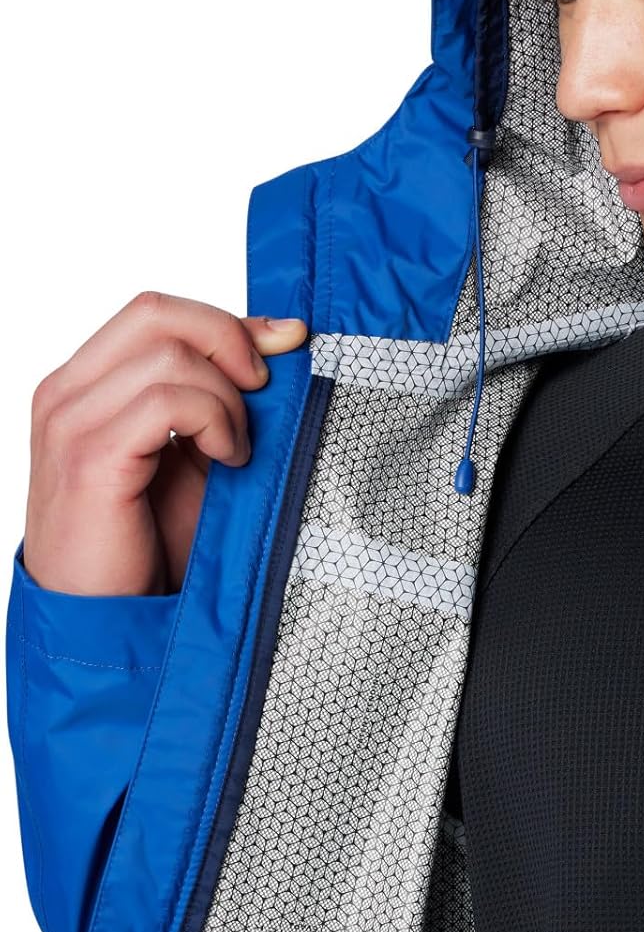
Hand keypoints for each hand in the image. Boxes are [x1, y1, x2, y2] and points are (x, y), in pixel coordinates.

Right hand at [22, 290, 308, 595]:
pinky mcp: (89, 457)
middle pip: (156, 312)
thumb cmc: (151, 546)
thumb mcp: (199, 458)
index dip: (229, 321)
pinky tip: (230, 460)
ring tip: (237, 449)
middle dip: (230, 340)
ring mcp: (71, 422)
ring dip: (226, 397)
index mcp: (87, 385)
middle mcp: (68, 392)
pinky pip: (166, 400)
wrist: (109, 618)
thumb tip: (284, 339)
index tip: (287, 343)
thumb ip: (223, 400)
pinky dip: (215, 421)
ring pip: (169, 352)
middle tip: (263, 391)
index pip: (156, 312)